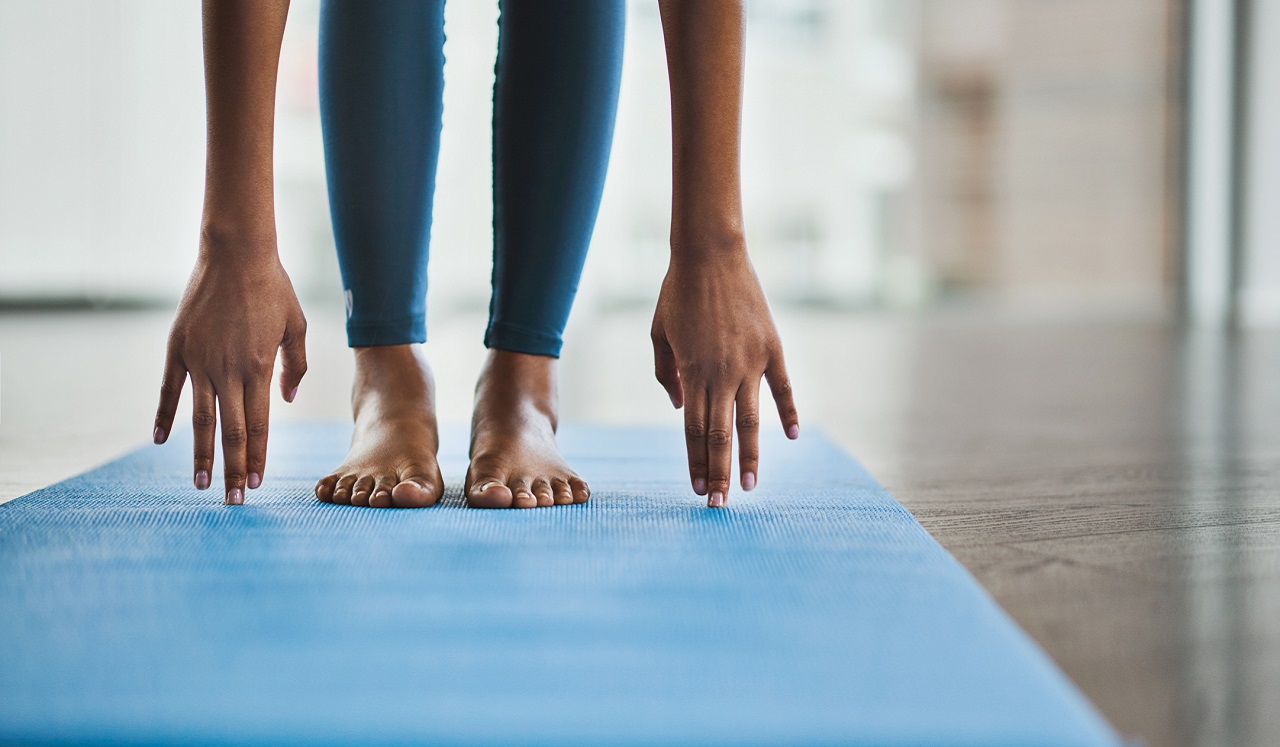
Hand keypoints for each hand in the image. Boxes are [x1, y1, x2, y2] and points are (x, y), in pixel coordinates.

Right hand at [152, 237, 307, 504]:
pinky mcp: (177, 348)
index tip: (259, 483)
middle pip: (231, 432)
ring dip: (200, 455)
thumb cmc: (273, 288)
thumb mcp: (297, 325)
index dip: (259, 457)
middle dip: (234, 469)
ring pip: (199, 420)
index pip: (261, 425)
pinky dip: (164, 417)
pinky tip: (161, 442)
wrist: (235, 252)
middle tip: (234, 501)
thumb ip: (296, 365)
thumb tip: (285, 398)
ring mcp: (199, 361)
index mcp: (260, 368)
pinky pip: (169, 390)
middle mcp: (228, 370)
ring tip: (201, 484)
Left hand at [651, 241, 798, 506]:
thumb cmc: (678, 293)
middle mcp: (723, 374)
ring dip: (749, 456)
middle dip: (718, 473)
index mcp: (692, 373)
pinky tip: (792, 438)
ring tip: (749, 486)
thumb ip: (666, 374)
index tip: (696, 489)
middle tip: (719, 503)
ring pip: (751, 421)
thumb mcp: (659, 335)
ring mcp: (751, 362)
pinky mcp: (773, 348)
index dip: (695, 463)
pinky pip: (783, 388)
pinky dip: (789, 413)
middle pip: (720, 435)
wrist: (711, 254)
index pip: (693, 431)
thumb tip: (679, 408)